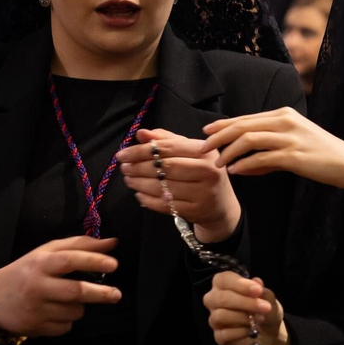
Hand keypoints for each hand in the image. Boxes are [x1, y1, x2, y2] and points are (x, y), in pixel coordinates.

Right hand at [0, 236, 121, 338]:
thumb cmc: (26, 272)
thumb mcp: (46, 253)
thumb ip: (79, 245)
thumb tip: (112, 243)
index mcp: (40, 263)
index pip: (70, 260)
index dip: (94, 261)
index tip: (114, 265)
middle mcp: (37, 286)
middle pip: (76, 291)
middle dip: (101, 293)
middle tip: (116, 294)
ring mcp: (35, 309)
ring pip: (74, 311)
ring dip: (81, 307)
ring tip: (70, 300)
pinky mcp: (34, 327)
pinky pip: (65, 326)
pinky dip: (68, 321)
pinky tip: (56, 313)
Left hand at [117, 128, 240, 242]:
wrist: (220, 204)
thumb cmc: (202, 173)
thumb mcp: (190, 152)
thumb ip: (166, 140)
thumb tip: (141, 133)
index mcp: (205, 152)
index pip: (168, 148)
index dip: (142, 151)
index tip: (123, 154)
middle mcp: (207, 171)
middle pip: (164, 168)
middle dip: (139, 167)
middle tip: (124, 167)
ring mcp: (202, 192)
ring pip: (162, 187)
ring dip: (139, 183)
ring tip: (129, 179)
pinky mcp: (195, 210)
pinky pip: (164, 205)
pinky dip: (147, 199)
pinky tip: (139, 194)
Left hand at [201, 107, 343, 200]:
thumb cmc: (321, 156)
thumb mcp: (294, 145)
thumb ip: (267, 151)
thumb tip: (241, 164)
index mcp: (285, 115)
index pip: (246, 118)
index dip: (223, 125)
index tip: (205, 133)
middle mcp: (286, 122)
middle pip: (243, 125)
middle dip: (218, 137)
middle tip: (201, 148)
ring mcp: (290, 138)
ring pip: (248, 139)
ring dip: (228, 151)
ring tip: (216, 163)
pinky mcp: (294, 156)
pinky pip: (262, 158)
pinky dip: (245, 165)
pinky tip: (235, 171)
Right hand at [204, 271, 291, 344]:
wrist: (270, 334)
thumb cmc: (265, 310)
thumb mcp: (269, 299)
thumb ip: (263, 291)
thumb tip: (256, 282)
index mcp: (224, 285)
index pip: (224, 279)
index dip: (240, 284)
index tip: (258, 290)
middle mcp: (214, 300)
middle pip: (220, 298)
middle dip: (244, 302)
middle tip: (264, 307)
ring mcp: (214, 319)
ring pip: (220, 316)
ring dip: (243, 317)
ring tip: (260, 319)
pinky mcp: (218, 337)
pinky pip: (225, 333)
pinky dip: (241, 332)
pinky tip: (252, 330)